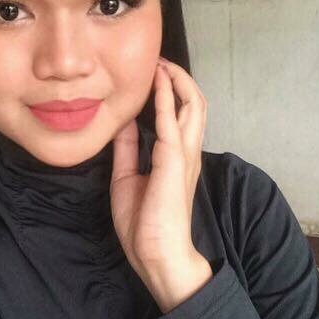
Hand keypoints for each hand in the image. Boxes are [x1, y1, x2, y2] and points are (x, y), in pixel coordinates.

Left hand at [110, 57, 212, 312]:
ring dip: (177, 81)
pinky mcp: (173, 162)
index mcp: (176, 157)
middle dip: (179, 79)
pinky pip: (172, 122)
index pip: (181, 115)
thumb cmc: (145, 225)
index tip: (154, 72)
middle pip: (195, 104)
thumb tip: (124, 122)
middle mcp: (186, 152)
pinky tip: (157, 82)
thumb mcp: (127, 178)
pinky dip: (165, 98)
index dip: (171, 90)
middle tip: (161, 61)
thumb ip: (128, 149)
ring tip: (162, 63)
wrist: (157, 257)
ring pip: (193, 106)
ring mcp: (183, 156)